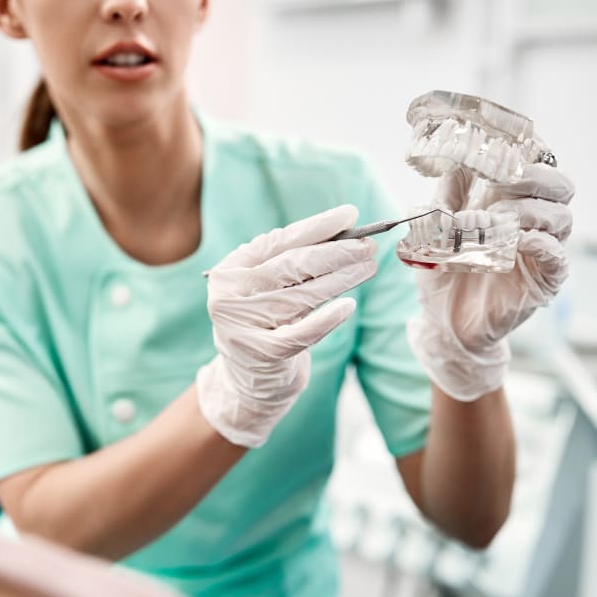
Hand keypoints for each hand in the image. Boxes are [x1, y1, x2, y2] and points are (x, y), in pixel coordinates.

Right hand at [197, 205, 377, 446]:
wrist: (248, 381)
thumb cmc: (267, 325)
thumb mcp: (269, 290)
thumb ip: (294, 264)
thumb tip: (344, 232)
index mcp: (229, 272)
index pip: (276, 242)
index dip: (315, 227)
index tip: (349, 215)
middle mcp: (229, 297)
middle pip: (290, 267)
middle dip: (335, 253)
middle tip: (367, 245)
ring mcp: (243, 327)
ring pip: (301, 297)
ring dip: (341, 279)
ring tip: (367, 268)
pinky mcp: (262, 354)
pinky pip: (302, 333)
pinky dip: (328, 319)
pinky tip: (349, 306)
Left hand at [407, 162, 574, 400]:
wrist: (444, 323)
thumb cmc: (442, 273)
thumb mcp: (435, 229)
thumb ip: (446, 196)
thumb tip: (454, 159)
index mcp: (509, 202)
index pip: (535, 166)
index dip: (526, 152)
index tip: (502, 147)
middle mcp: (531, 222)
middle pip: (560, 185)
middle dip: (536, 176)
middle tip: (508, 177)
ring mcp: (541, 251)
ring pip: (561, 217)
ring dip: (530, 210)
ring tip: (498, 218)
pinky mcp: (544, 281)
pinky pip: (558, 256)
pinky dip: (542, 243)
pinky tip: (519, 241)